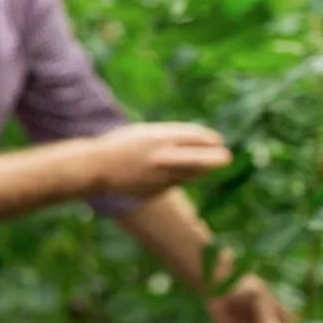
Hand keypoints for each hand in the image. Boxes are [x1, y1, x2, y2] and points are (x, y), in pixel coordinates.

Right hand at [89, 123, 232, 197]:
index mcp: (161, 138)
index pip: (200, 139)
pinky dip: (177, 177)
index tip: (219, 141)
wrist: (96, 168)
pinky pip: (177, 183)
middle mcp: (165, 158)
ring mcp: (162, 177)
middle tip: (226, 156)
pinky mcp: (158, 191)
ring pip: (194, 174)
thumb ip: (175, 136)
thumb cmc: (122, 144)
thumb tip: (209, 143)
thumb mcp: (147, 132)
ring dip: (198, 167)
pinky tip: (162, 172)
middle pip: (207, 161)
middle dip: (219, 157)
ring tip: (190, 161)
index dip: (213, 140)